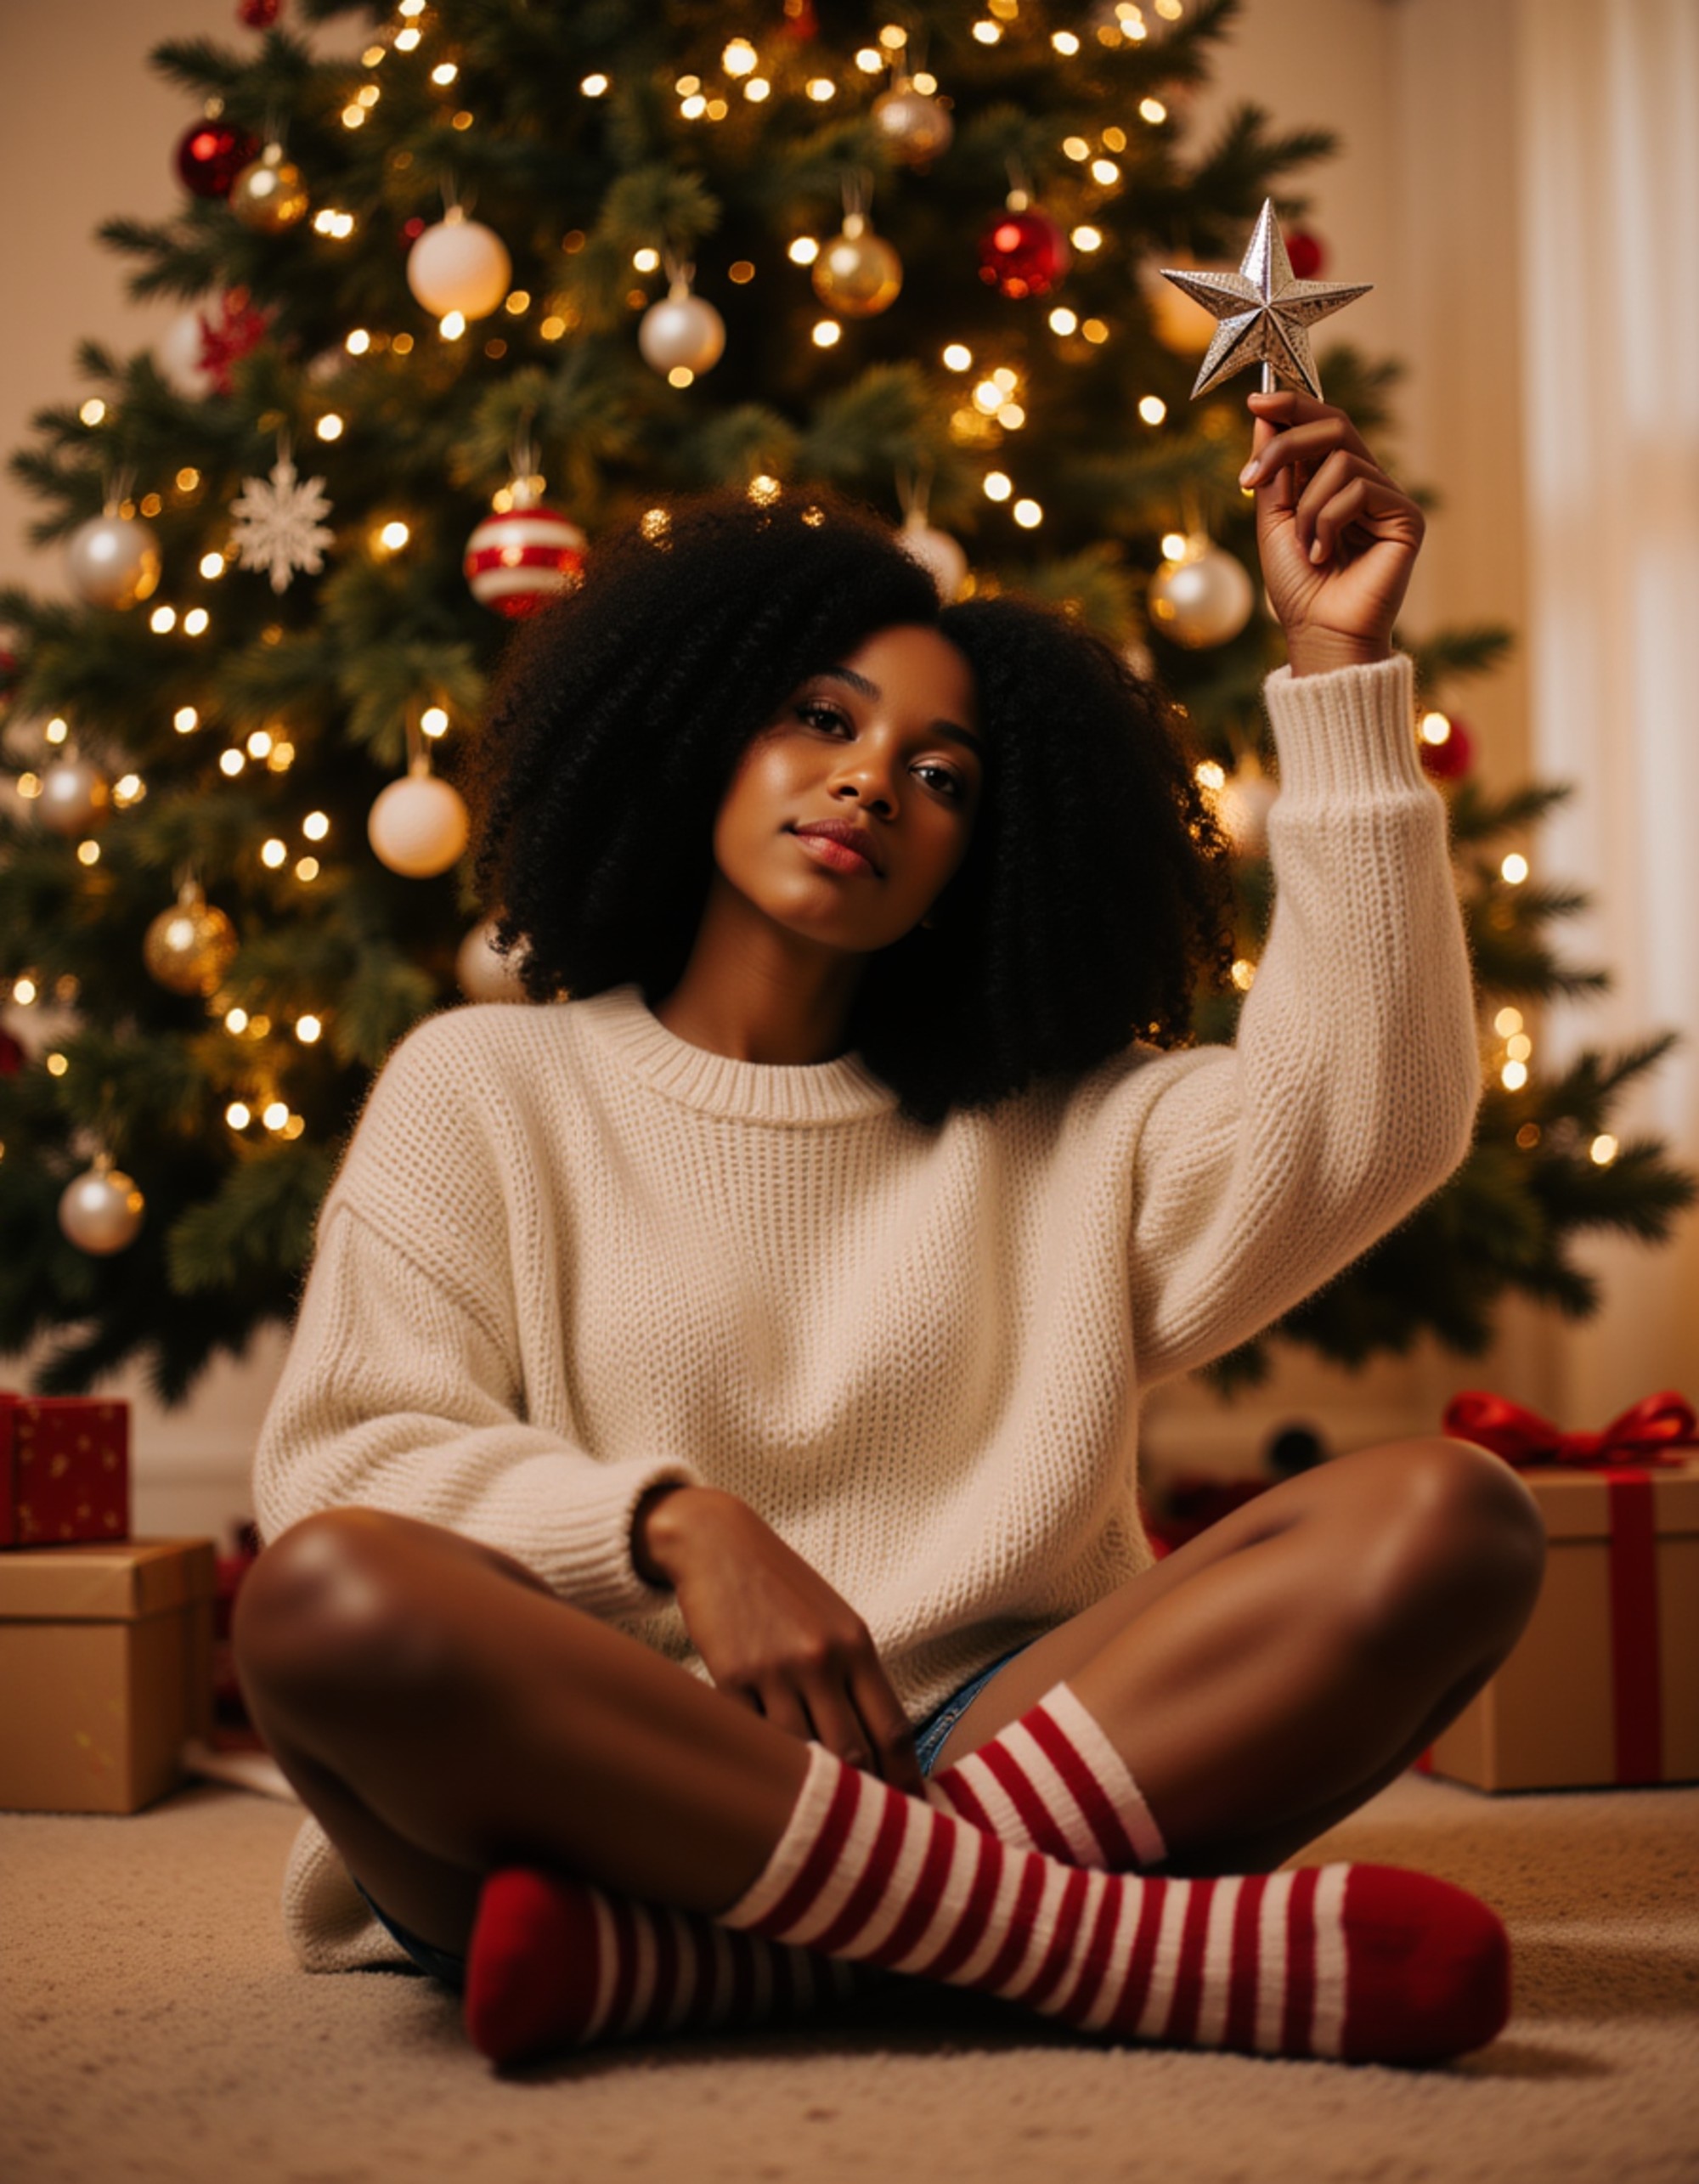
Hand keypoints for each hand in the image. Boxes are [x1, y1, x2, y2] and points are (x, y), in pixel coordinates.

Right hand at [637, 1485, 926, 1797]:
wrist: (718, 1545)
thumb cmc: (783, 1589)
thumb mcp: (834, 1622)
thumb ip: (857, 1678)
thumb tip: (882, 1749)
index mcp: (856, 1645)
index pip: (893, 1730)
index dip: (907, 1782)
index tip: (915, 1816)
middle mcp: (820, 1659)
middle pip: (853, 1753)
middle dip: (865, 1799)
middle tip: (870, 1838)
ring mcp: (773, 1670)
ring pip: (801, 1756)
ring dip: (811, 1792)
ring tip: (819, 1825)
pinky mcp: (728, 1676)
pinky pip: (752, 1738)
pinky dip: (763, 1765)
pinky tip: (767, 1788)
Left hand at [1238, 388, 1424, 676]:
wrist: (1319, 632)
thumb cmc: (1297, 586)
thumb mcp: (1272, 520)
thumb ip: (1273, 470)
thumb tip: (1265, 414)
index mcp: (1334, 480)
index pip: (1321, 424)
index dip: (1292, 405)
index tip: (1255, 400)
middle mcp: (1365, 481)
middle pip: (1334, 426)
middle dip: (1286, 444)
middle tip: (1251, 478)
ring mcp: (1388, 497)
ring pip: (1341, 461)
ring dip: (1307, 506)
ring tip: (1304, 546)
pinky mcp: (1406, 516)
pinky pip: (1360, 488)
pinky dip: (1328, 520)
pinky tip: (1324, 554)